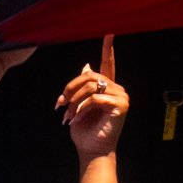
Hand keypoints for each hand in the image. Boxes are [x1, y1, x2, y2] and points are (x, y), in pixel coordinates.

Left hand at [57, 38, 128, 158]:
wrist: (91, 150)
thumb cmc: (84, 130)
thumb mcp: (78, 105)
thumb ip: (81, 87)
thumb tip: (86, 66)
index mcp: (107, 87)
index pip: (108, 64)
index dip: (107, 48)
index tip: (109, 32)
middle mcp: (117, 89)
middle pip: (89, 75)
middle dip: (70, 88)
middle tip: (61, 104)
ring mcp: (121, 96)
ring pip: (90, 85)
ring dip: (74, 100)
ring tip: (69, 114)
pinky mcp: (122, 105)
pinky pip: (95, 98)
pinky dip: (82, 108)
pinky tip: (77, 118)